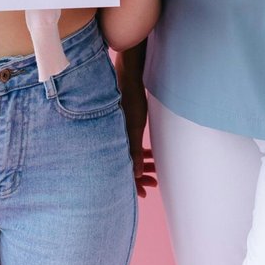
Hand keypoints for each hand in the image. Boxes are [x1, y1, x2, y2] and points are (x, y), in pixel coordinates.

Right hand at [118, 63, 156, 196]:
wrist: (128, 72)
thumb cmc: (131, 95)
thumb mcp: (135, 125)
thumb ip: (134, 149)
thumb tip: (136, 173)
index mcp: (111, 138)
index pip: (119, 169)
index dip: (131, 184)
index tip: (145, 192)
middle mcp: (111, 135)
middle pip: (122, 163)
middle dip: (138, 177)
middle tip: (153, 184)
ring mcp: (116, 129)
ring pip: (126, 154)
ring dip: (140, 164)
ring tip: (153, 169)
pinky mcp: (121, 122)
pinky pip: (128, 143)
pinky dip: (138, 152)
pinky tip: (147, 153)